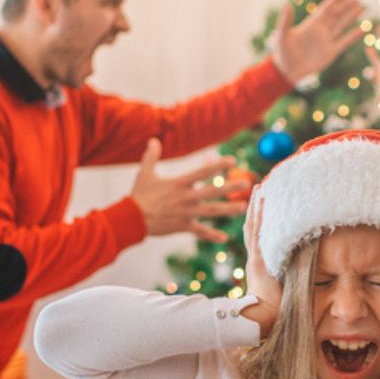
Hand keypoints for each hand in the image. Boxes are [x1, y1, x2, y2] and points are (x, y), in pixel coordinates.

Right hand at [130, 139, 250, 242]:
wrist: (132, 219)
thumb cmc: (139, 195)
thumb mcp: (144, 172)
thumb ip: (151, 156)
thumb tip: (154, 140)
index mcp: (180, 183)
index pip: (203, 172)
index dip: (219, 165)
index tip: (233, 161)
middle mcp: (186, 197)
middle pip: (213, 192)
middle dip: (230, 188)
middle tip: (246, 184)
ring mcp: (186, 213)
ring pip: (211, 211)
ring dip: (228, 210)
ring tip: (243, 208)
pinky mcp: (183, 226)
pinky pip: (200, 231)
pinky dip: (211, 235)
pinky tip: (224, 238)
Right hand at [240, 190, 280, 337]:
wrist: (262, 320)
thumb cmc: (276, 310)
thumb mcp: (284, 290)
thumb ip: (291, 279)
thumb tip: (307, 272)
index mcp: (260, 266)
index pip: (259, 239)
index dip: (260, 222)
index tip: (263, 206)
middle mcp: (256, 259)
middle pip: (253, 228)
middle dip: (255, 209)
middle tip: (258, 190)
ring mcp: (256, 258)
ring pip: (254, 227)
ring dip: (256, 208)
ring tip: (258, 190)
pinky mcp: (258, 260)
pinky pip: (257, 234)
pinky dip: (258, 218)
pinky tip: (260, 203)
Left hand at [271, 0, 365, 81]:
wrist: (288, 71)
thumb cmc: (282, 52)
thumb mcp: (283, 34)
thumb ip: (286, 20)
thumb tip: (286, 5)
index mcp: (311, 24)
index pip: (326, 8)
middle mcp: (321, 30)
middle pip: (337, 15)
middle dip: (346, 6)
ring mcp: (327, 41)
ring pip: (342, 25)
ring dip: (351, 17)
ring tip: (361, 8)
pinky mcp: (331, 52)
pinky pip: (345, 41)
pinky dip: (354, 35)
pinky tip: (364, 29)